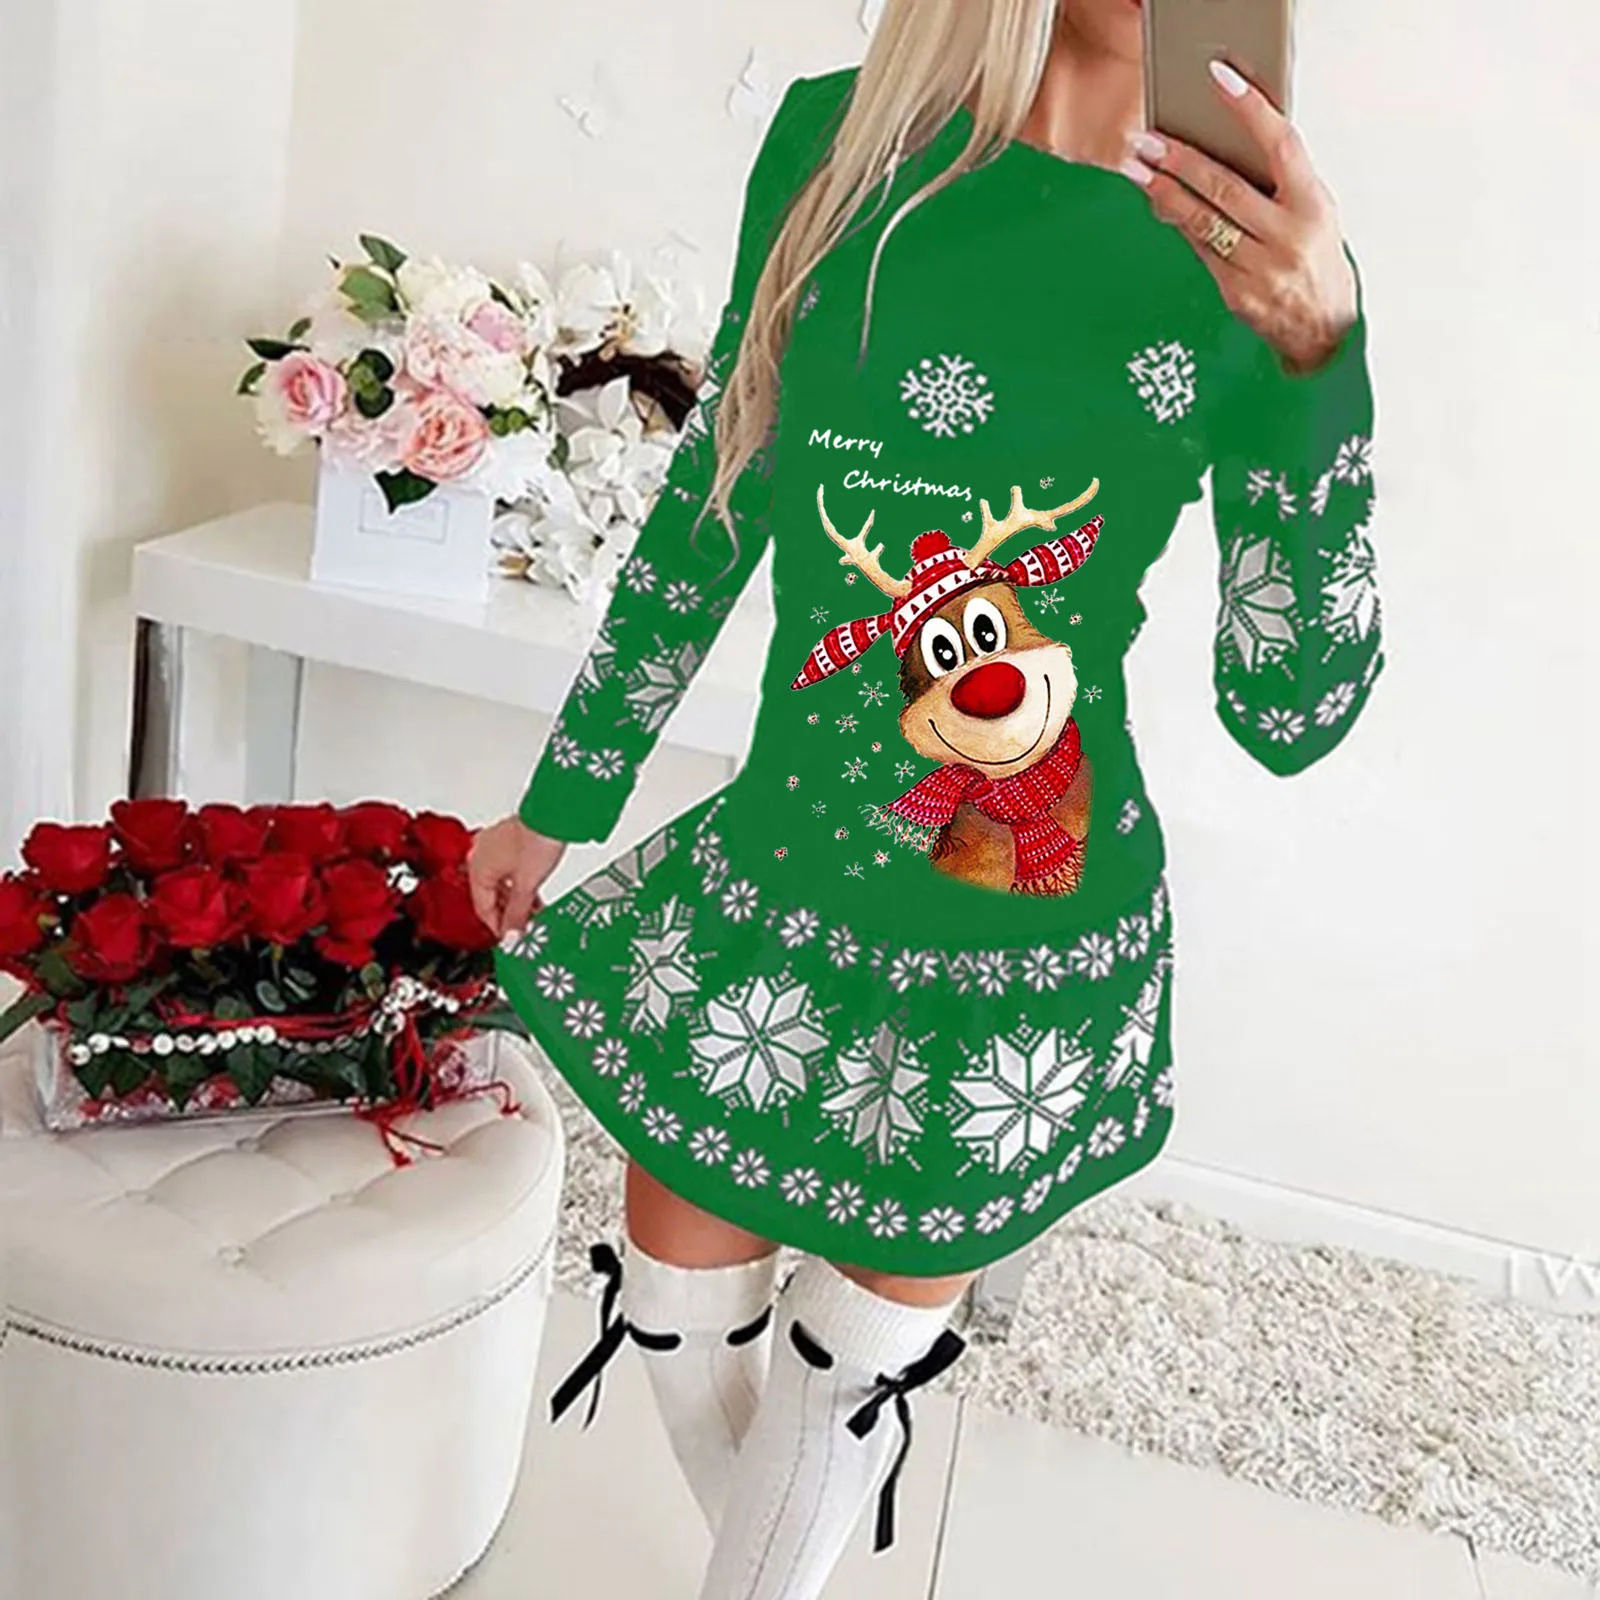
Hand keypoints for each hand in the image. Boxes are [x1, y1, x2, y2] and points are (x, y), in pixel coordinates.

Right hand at [467, 816, 567, 940]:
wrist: (555, 814)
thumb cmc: (538, 838)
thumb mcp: (527, 885)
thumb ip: (517, 913)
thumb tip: (511, 934)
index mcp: (477, 867)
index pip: (482, 908)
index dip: (497, 927)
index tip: (509, 939)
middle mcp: (480, 855)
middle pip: (489, 895)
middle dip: (507, 914)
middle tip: (521, 929)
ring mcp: (494, 846)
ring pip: (500, 883)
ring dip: (514, 900)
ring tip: (531, 914)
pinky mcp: (509, 840)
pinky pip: (508, 870)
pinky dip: (518, 885)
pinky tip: (532, 894)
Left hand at [1122, 59, 1358, 374]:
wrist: (1324, 327)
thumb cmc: (1317, 260)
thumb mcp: (1315, 212)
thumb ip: (1280, 183)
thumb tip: (1226, 148)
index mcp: (1312, 205)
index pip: (1280, 145)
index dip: (1250, 110)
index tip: (1221, 81)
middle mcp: (1286, 235)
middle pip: (1225, 188)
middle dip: (1182, 161)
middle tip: (1148, 142)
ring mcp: (1259, 267)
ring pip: (1203, 222)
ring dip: (1165, 194)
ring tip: (1139, 171)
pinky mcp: (1236, 293)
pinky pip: (1200, 251)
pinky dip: (1178, 225)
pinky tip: (1159, 206)